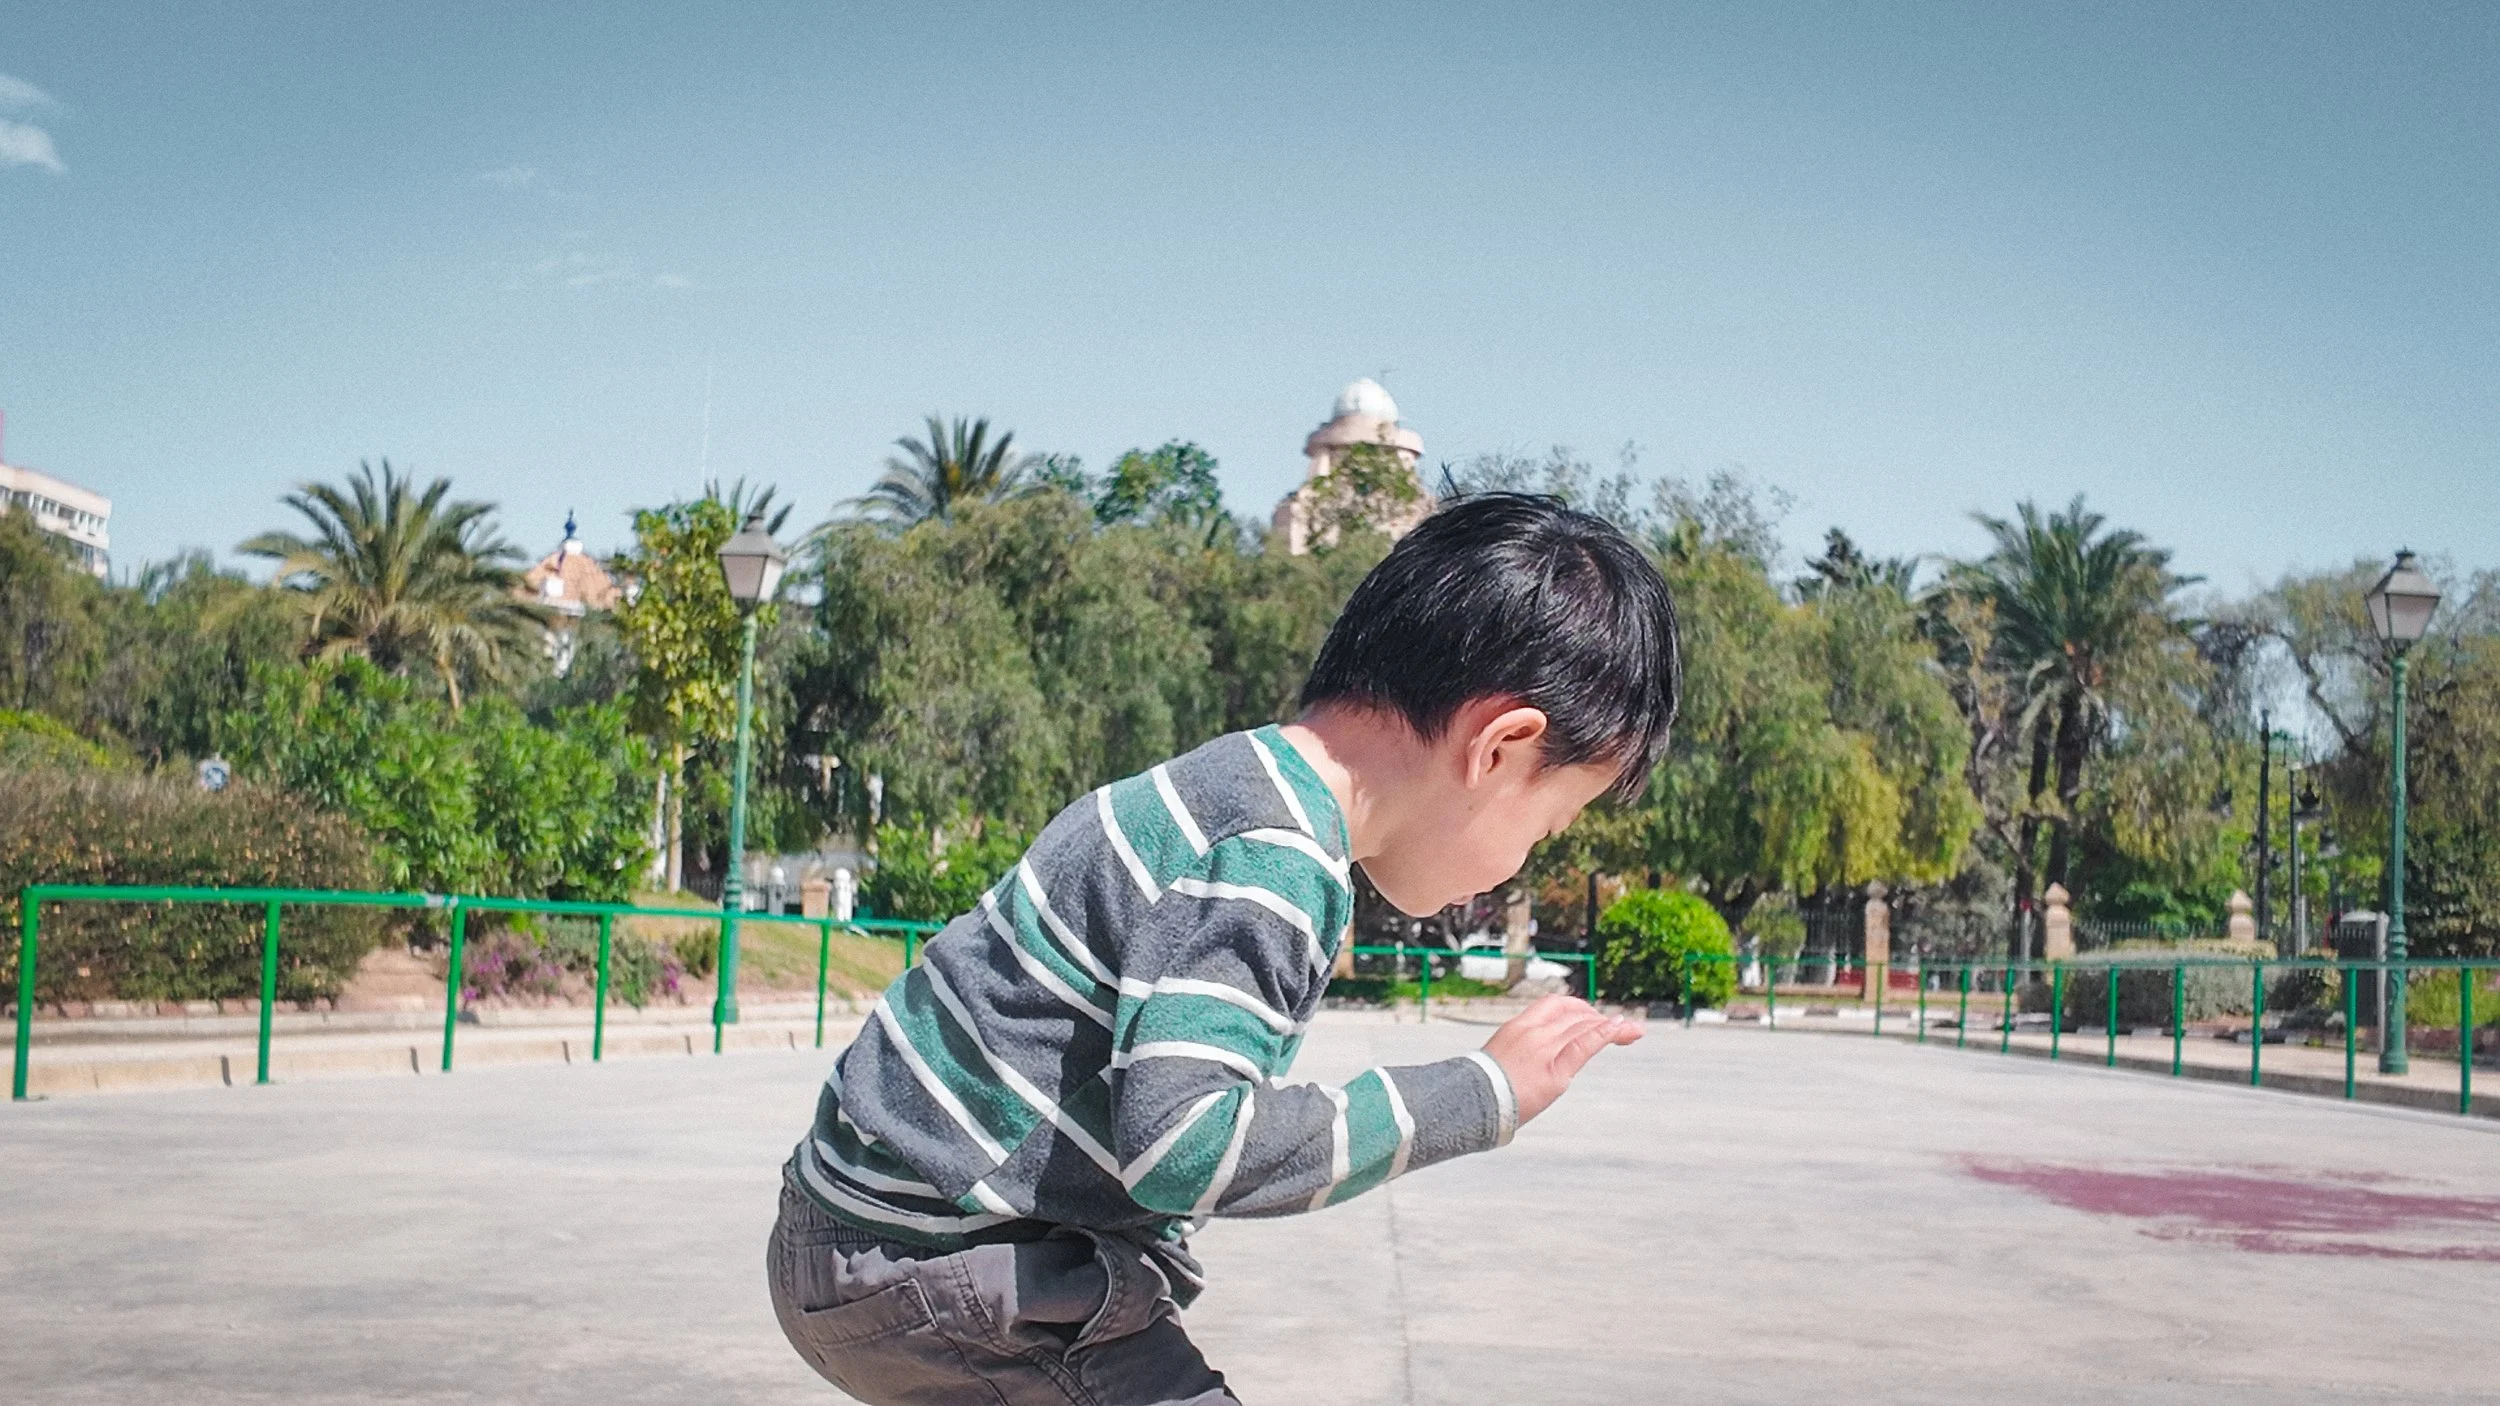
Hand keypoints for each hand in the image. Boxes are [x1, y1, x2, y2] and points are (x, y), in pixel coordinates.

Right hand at [1480, 995, 1640, 1125]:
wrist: (1467, 1103)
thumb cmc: (1479, 1088)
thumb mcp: (1498, 1060)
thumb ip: (1516, 1054)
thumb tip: (1522, 1065)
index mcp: (1516, 1026)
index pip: (1553, 1004)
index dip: (1577, 1006)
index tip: (1590, 1015)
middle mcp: (1532, 1032)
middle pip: (1574, 1014)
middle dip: (1599, 1018)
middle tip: (1618, 1027)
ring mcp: (1544, 1050)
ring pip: (1584, 1027)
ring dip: (1611, 1026)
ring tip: (1632, 1030)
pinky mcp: (1555, 1072)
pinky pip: (1585, 1045)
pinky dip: (1607, 1034)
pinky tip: (1621, 1029)